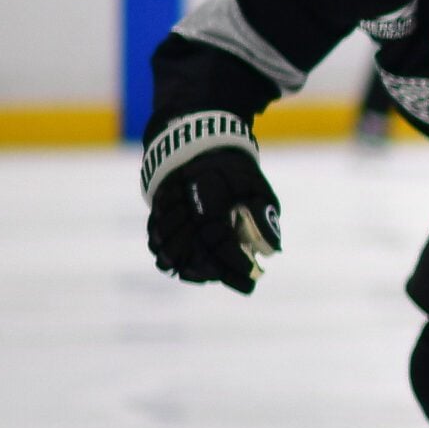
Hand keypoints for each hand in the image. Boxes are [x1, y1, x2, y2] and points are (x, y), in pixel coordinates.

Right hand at [142, 111, 280, 294]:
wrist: (197, 144)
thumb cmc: (233, 169)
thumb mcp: (256, 186)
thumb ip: (263, 216)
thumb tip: (272, 250)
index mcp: (209, 200)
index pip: (220, 242)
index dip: (235, 263)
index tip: (253, 274)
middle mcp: (184, 207)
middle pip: (194, 253)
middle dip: (220, 273)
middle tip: (243, 284)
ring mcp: (166, 210)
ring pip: (170, 251)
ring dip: (193, 269)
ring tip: (216, 276)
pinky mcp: (156, 211)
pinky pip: (156, 241)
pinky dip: (170, 258)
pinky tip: (191, 268)